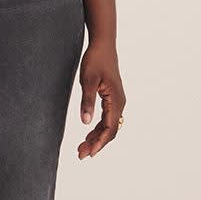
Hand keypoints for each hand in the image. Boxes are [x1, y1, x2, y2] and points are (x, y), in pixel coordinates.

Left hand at [77, 40, 124, 158]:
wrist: (103, 45)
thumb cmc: (95, 60)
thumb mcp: (88, 81)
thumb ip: (87, 101)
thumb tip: (85, 122)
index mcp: (116, 100)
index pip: (110, 128)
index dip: (100, 142)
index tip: (89, 153)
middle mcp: (119, 103)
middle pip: (110, 130)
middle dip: (96, 144)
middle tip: (80, 154)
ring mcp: (117, 101)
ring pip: (109, 126)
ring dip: (97, 137)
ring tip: (82, 147)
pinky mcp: (112, 99)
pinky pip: (107, 119)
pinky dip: (98, 128)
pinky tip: (88, 134)